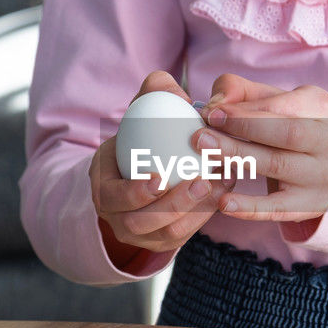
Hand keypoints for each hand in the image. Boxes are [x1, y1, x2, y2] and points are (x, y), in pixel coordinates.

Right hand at [90, 71, 224, 268]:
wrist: (147, 166)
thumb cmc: (143, 134)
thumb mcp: (142, 111)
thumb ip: (153, 93)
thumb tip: (168, 85)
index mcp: (104, 189)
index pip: (114, 198)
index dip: (135, 192)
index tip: (160, 177)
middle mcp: (118, 218)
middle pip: (142, 222)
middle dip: (173, 205)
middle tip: (202, 180)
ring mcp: (142, 235)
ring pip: (168, 233)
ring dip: (196, 211)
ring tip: (218, 184)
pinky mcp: (165, 241)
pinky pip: (186, 234)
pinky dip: (205, 215)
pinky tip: (224, 191)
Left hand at [195, 74, 327, 222]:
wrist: (316, 166)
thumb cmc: (284, 126)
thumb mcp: (269, 101)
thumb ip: (240, 92)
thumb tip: (216, 104)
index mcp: (321, 108)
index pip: (284, 106)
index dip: (246, 111)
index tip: (212, 113)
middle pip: (287, 134)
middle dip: (242, 130)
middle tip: (203, 133)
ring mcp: (324, 176)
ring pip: (279, 167)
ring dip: (239, 158)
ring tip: (206, 153)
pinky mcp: (311, 205)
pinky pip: (279, 208)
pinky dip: (251, 207)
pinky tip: (225, 203)